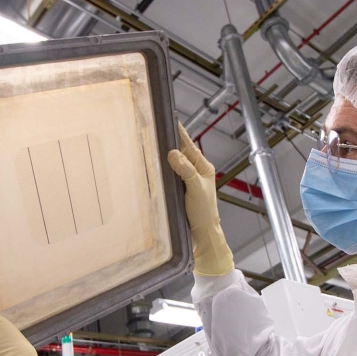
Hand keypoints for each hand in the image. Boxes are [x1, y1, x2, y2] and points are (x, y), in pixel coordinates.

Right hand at [167, 124, 234, 275]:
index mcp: (203, 168)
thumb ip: (185, 170)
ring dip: (164, 157)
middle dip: (169, 142)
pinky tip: (154, 168)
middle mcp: (195, 173)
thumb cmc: (204, 212)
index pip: (189, 146)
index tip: (171, 121)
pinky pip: (169, 176)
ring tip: (152, 145)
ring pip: (173, 164)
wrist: (202, 234)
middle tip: (156, 130)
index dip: (180, 134)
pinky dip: (162, 171)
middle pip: (180, 153)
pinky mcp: (178, 191)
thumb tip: (173, 153)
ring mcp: (186, 182)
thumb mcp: (196, 188)